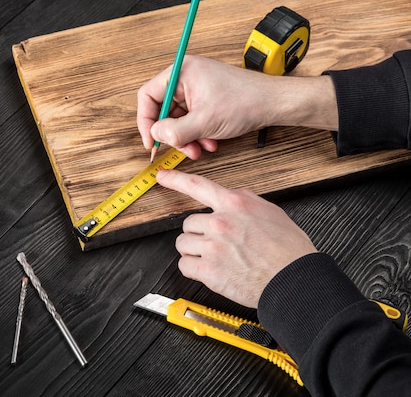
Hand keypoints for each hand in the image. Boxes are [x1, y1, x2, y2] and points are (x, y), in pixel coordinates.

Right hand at [137, 56, 337, 158]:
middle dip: (172, 133)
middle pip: (163, 109)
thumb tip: (155, 135)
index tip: (151, 141)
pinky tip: (210, 141)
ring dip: (186, 137)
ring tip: (199, 148)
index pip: (148, 96)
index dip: (146, 121)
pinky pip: (190, 119)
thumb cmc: (246, 102)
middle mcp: (186, 77)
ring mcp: (196, 88)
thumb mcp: (205, 122)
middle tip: (180, 148)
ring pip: (177, 118)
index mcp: (182, 72)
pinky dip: (196, 133)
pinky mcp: (205, 99)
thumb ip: (175, 131)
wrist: (274, 104)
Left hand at [157, 169, 317, 307]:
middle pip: (188, 223)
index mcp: (235, 204)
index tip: (162, 176)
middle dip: (198, 234)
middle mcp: (220, 222)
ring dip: (194, 252)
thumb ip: (244, 203)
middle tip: (216, 245)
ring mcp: (213, 246)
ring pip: (183, 244)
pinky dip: (193, 270)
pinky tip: (210, 271)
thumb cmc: (288, 250)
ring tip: (215, 258)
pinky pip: (184, 266)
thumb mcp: (270, 212)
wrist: (295, 279)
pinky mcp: (208, 270)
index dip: (176, 179)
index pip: (198, 186)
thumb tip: (229, 199)